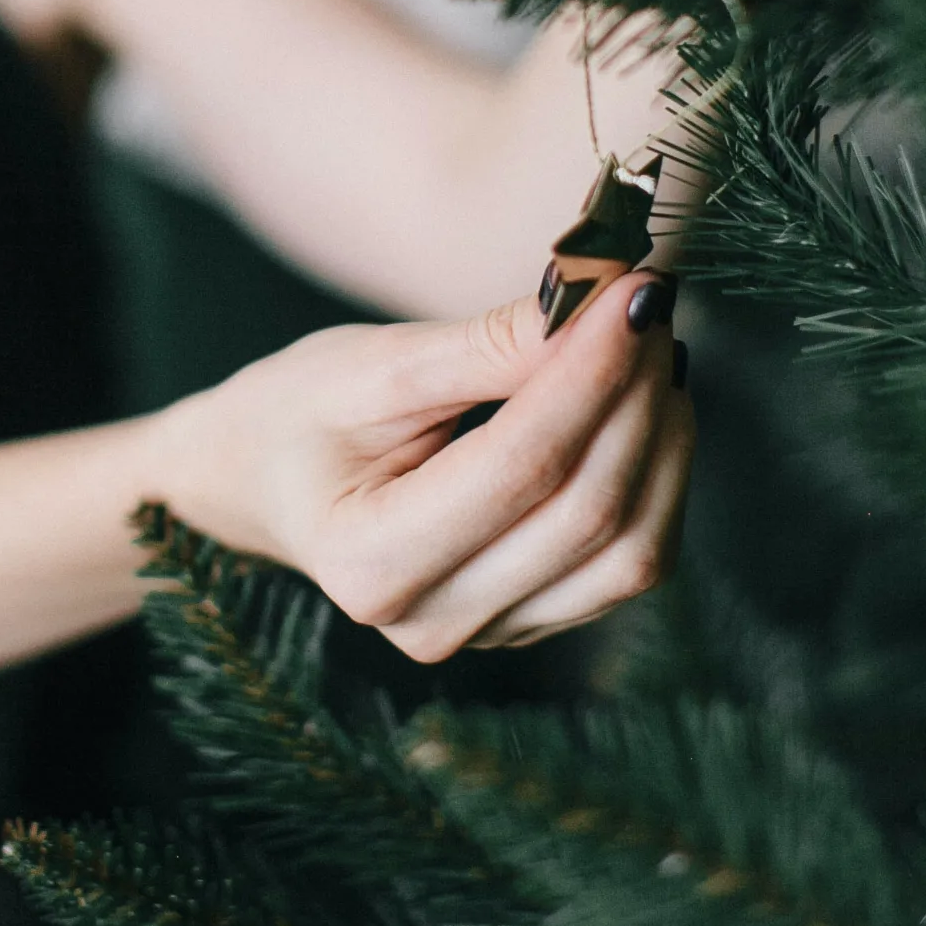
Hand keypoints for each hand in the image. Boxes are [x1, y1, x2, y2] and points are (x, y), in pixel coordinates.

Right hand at [150, 273, 692, 660]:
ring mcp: (489, 636)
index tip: (630, 290)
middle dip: (637, 397)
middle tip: (648, 304)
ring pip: (629, 551)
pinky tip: (645, 408)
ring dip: (664, 441)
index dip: (591, 374)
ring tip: (652, 351)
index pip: (522, 467)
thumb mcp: (371, 365)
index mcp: (371, 560)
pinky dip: (657, 480)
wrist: (262, 482)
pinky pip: (628, 564)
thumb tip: (595, 308)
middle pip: (587, 512)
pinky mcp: (532, 623)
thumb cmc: (299, 413)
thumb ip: (486, 347)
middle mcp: (431, 622)